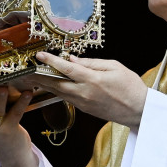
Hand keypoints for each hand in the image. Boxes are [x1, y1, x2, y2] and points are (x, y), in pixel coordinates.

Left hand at [32, 52, 147, 128]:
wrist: (139, 111)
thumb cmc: (130, 86)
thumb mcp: (114, 66)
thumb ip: (92, 63)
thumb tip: (73, 60)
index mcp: (93, 80)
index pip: (67, 68)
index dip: (51, 61)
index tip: (40, 55)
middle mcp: (84, 93)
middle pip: (56, 83)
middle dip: (41, 75)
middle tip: (28, 69)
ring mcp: (83, 103)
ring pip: (59, 92)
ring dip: (45, 84)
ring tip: (33, 77)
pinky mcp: (84, 109)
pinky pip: (66, 98)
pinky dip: (56, 91)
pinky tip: (50, 85)